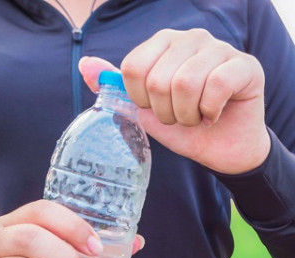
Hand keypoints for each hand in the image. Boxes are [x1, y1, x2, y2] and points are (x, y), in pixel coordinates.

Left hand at [80, 28, 270, 173]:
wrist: (221, 147)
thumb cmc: (182, 126)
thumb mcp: (143, 109)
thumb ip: (117, 87)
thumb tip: (85, 64)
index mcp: (162, 43)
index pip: (133, 68)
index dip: (140, 99)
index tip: (155, 108)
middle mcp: (190, 38)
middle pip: (157, 79)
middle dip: (165, 112)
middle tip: (179, 117)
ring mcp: (219, 48)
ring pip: (185, 83)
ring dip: (186, 115)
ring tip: (196, 117)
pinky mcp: (244, 65)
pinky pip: (215, 86)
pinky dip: (209, 112)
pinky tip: (214, 114)